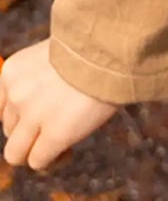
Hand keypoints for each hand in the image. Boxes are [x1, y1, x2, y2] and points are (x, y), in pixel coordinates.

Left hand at [0, 39, 120, 170]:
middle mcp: (17, 93)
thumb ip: (41, 76)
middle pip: (10, 129)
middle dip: (31, 130)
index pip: (1, 108)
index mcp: (13, 71)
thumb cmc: (96, 44)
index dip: (19, 115)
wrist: (117, 45)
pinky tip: (68, 151)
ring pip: (17, 152)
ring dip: (36, 149)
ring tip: (61, 142)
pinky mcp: (55, 134)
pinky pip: (39, 161)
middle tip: (57, 123)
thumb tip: (44, 104)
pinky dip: (52, 160)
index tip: (39, 114)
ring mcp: (34, 115)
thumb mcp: (57, 53)